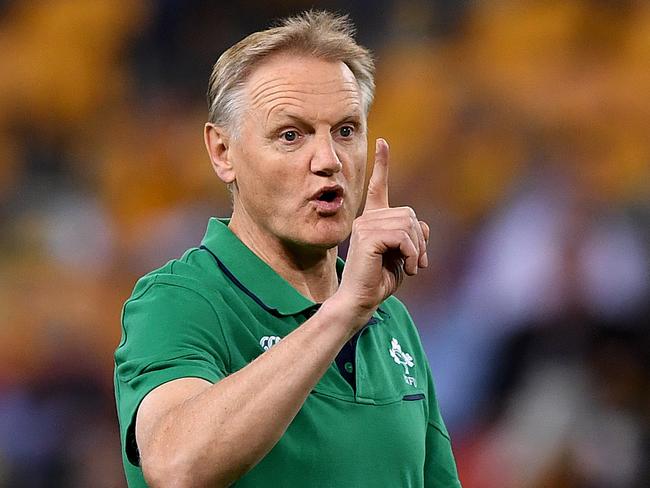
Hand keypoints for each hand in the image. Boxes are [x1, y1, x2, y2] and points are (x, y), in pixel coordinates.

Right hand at [334, 138, 428, 325]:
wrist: (361, 300)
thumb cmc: (379, 280)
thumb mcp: (402, 256)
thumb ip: (412, 238)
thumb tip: (422, 227)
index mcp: (373, 220)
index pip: (378, 186)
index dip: (382, 164)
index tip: (382, 142)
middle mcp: (367, 218)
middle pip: (408, 214)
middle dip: (419, 240)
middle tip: (417, 262)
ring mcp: (365, 226)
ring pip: (408, 225)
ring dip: (416, 250)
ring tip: (411, 267)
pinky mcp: (368, 237)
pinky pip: (402, 236)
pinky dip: (411, 254)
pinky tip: (407, 269)